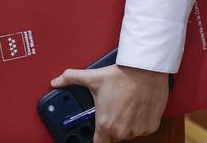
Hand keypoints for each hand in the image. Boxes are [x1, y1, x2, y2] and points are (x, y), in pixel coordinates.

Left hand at [49, 64, 168, 142]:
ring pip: (128, 133)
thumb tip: (56, 81)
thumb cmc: (121, 76)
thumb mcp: (92, 78)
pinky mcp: (150, 126)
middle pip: (113, 137)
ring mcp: (138, 130)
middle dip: (110, 126)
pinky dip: (138, 121)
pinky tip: (135, 107)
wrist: (146, 71)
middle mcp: (122, 131)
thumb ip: (71, 79)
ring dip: (125, 124)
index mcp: (106, 124)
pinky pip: (142, 129)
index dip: (95, 138)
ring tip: (124, 105)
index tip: (95, 134)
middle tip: (111, 110)